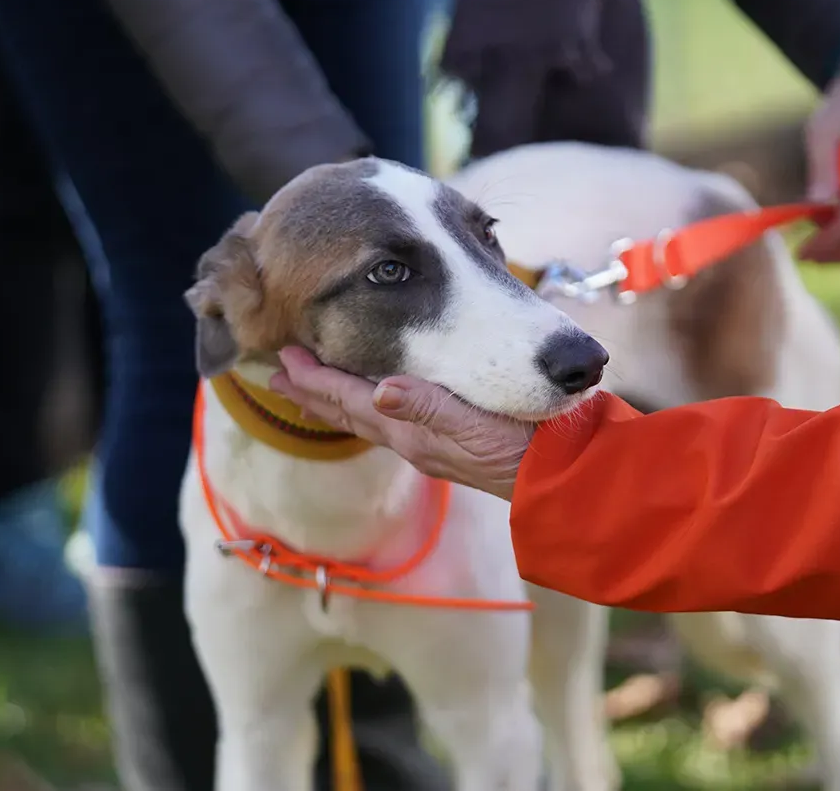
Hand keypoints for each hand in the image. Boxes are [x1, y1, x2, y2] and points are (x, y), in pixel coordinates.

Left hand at [268, 347, 532, 500]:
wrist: (562, 478)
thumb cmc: (527, 444)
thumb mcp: (479, 422)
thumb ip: (430, 405)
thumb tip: (382, 391)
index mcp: (414, 432)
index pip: (352, 401)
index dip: (316, 382)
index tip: (283, 361)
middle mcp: (413, 442)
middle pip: (350, 413)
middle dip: (313, 393)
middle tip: (278, 373)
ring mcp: (429, 447)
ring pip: (366, 420)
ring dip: (335, 401)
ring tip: (310, 388)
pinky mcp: (448, 446)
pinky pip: (391, 424)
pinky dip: (367, 408)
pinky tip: (373, 403)